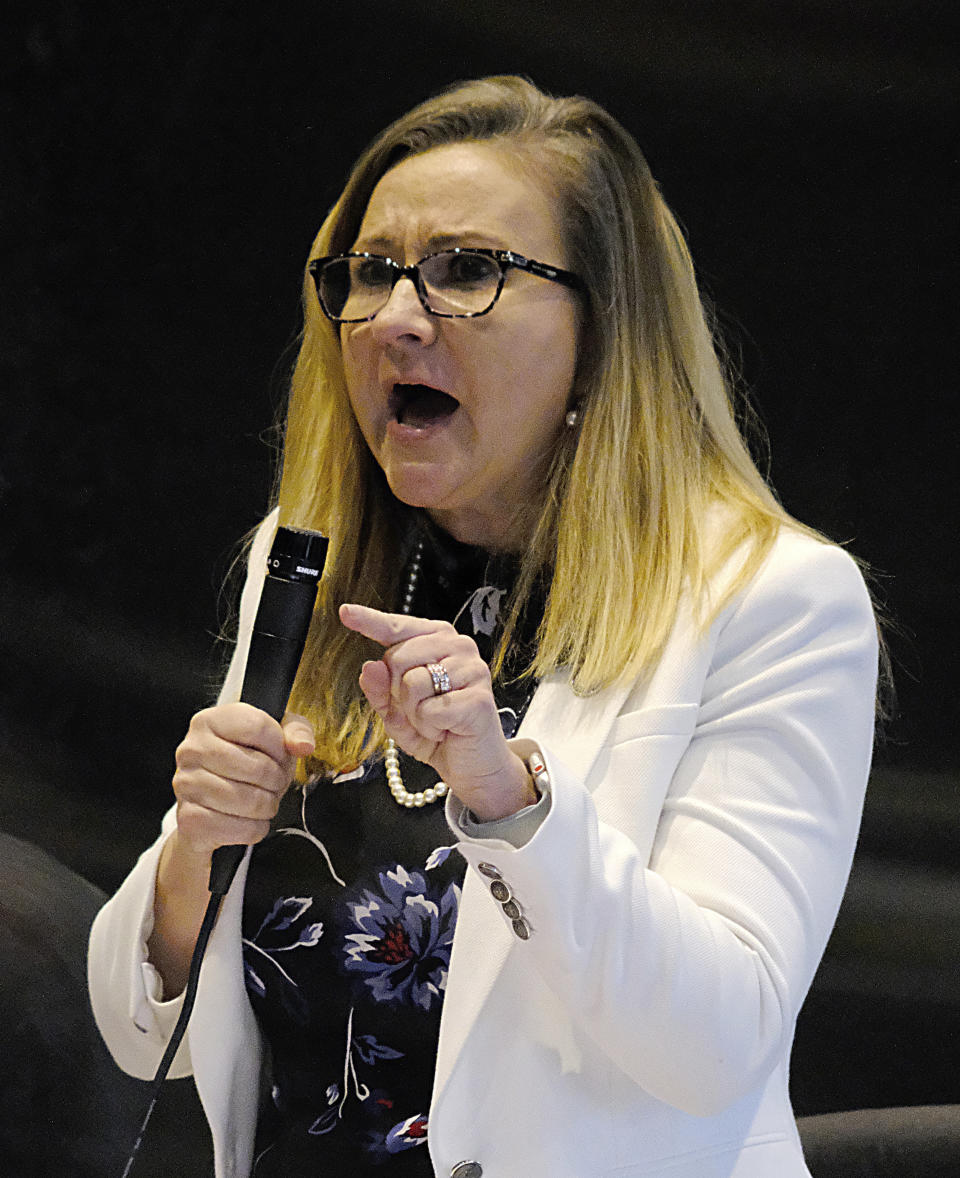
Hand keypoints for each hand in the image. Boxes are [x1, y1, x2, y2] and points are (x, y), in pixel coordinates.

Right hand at [171, 702, 314, 854]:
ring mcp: (186, 784)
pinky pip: (239, 828)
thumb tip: (304, 745)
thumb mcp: (274, 737)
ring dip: (267, 806)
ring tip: (262, 801)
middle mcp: (191, 749)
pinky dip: (253, 829)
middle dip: (277, 781)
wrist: (212, 804)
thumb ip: (296, 731)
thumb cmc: (245, 764)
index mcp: (210, 721)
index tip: (278, 756)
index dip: (280, 747)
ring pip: (249, 801)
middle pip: (258, 767)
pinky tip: (247, 819)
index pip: (258, 727)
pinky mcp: (189, 819)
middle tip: (273, 784)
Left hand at [339, 603, 535, 819]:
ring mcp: (472, 670)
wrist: (474, 766)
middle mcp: (458, 647)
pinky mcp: (479, 698)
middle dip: (397, 692)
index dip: (370, 621)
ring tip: (434, 721)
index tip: (346, 612)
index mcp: (438, 641)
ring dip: (414, 713)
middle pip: (398, 657)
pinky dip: (429, 727)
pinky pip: (430, 709)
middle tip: (420, 710)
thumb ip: (380, 689)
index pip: (398, 627)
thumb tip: (370, 667)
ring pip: (412, 683)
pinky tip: (446, 730)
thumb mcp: (396, 712)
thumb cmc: (439, 733)